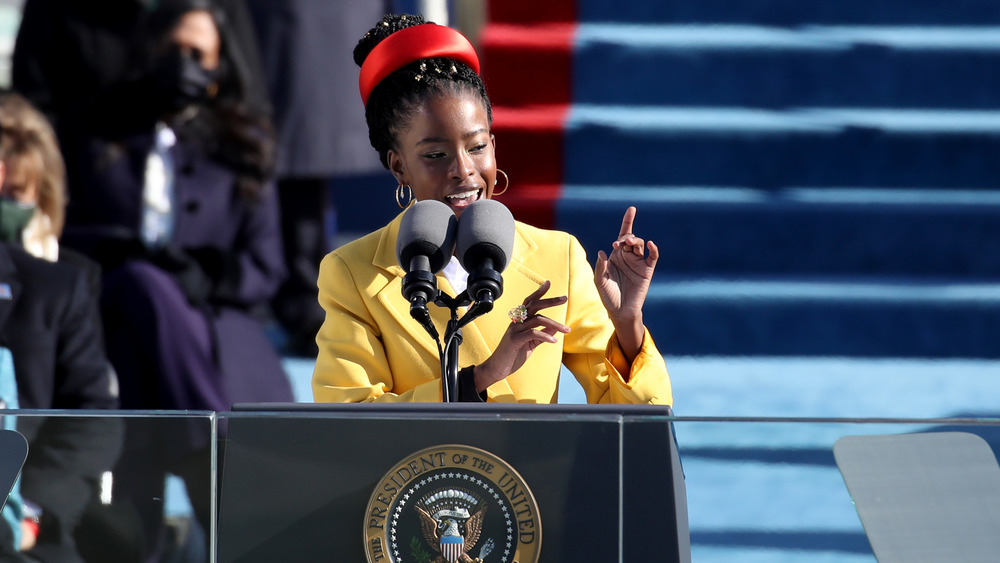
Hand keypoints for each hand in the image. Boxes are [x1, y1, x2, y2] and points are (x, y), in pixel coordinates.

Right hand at [474, 281, 569, 390]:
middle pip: (533, 305)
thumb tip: (555, 327)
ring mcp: (514, 330)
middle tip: (564, 299)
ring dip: (554, 324)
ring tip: (566, 330)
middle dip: (550, 301)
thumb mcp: (530, 344)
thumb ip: (541, 335)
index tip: (548, 283)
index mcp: (519, 321)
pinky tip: (554, 341)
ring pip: (537, 320)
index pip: (529, 302)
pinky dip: (545, 336)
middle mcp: (516, 322)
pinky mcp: (514, 340)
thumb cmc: (512, 356)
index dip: (538, 293)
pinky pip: (532, 333)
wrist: (496, 369)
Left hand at [595, 207, 658, 358]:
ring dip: (635, 241)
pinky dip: (653, 249)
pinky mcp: (647, 271)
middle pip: (630, 239)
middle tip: (619, 244)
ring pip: (640, 245)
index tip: (632, 209)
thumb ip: (600, 267)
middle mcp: (627, 257)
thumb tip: (602, 252)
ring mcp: (638, 263)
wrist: (620, 311)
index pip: (622, 236)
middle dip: (626, 237)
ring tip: (629, 243)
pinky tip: (651, 244)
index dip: (628, 222)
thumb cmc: (608, 296)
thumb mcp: (600, 281)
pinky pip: (652, 257)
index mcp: (615, 256)